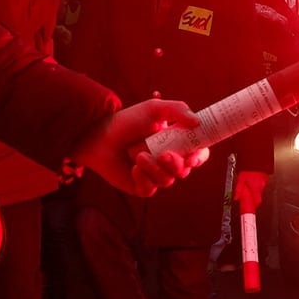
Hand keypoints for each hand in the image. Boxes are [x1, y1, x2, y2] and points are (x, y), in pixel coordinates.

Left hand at [74, 100, 208, 196]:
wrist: (99, 136)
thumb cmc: (127, 121)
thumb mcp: (154, 109)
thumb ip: (178, 110)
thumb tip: (198, 123)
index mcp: (175, 143)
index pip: (196, 154)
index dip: (199, 157)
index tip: (193, 156)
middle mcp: (166, 161)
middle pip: (184, 170)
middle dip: (176, 164)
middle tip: (164, 155)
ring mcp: (154, 175)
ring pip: (167, 181)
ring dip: (154, 169)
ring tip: (138, 156)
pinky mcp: (140, 187)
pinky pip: (150, 189)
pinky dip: (143, 179)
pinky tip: (133, 168)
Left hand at [234, 170, 268, 214]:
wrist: (255, 158)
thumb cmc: (248, 167)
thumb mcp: (240, 179)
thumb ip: (238, 190)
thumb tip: (236, 198)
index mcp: (256, 188)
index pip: (257, 202)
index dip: (254, 206)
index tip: (251, 208)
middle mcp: (261, 186)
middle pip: (258, 196)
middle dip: (253, 196)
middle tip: (247, 194)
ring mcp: (265, 182)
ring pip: (260, 190)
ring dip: (255, 190)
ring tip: (249, 184)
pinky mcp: (266, 178)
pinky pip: (262, 184)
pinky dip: (258, 184)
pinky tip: (253, 180)